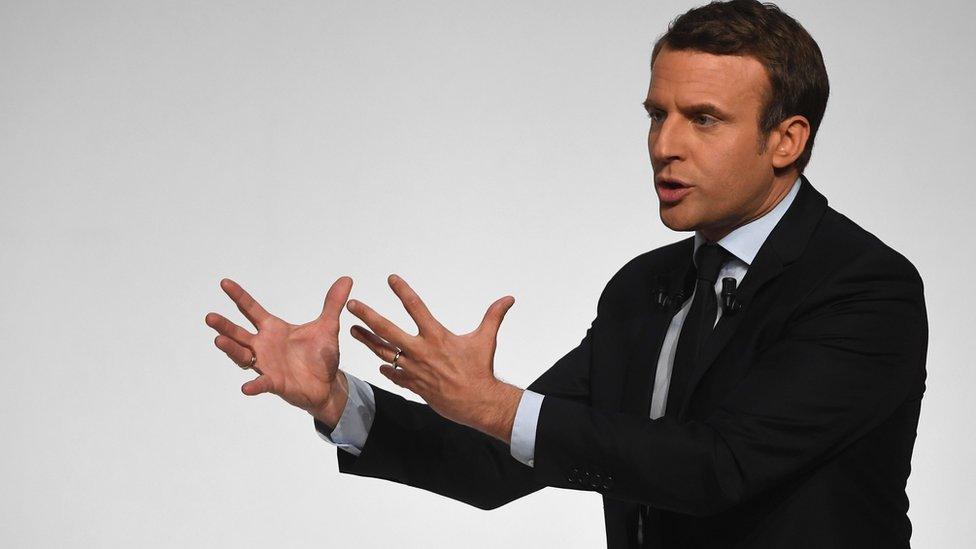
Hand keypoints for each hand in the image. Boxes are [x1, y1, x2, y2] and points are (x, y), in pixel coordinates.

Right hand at [205, 276, 353, 424]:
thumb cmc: (320, 355)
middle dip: (224, 325)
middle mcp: (264, 346)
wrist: (327, 383)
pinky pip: (262, 383)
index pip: (251, 310)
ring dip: (231, 349)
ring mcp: (267, 365)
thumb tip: (346, 279)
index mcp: (273, 329)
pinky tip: (246, 387)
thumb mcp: (328, 327)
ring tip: (219, 341)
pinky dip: (255, 385)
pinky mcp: (275, 383)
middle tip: (210, 317)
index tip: (224, 283)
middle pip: (239, 333)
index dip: (239, 296)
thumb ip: (332, 304)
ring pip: (243, 356)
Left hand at [345, 274, 521, 438]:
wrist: (477, 402)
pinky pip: (394, 374)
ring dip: (367, 340)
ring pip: (383, 351)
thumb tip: (508, 299)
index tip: (391, 278)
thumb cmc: (481, 370)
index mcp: (437, 336)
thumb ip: (493, 316)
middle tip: (352, 305)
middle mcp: (421, 351)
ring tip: (352, 330)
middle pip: (387, 330)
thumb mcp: (486, 339)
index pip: (415, 307)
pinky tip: (378, 362)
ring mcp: (414, 369)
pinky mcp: (413, 384)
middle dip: (368, 316)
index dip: (402, 291)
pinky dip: (386, 368)